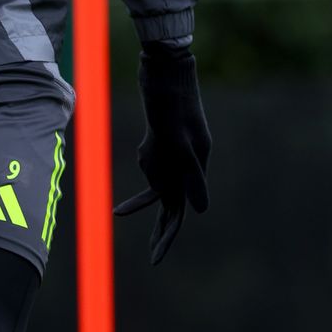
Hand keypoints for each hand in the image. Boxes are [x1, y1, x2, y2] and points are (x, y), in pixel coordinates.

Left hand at [114, 43, 209, 264]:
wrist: (164, 72)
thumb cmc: (172, 104)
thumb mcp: (180, 142)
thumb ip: (190, 177)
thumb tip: (200, 212)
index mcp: (195, 169)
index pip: (181, 212)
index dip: (168, 236)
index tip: (156, 258)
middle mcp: (186, 167)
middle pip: (174, 209)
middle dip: (162, 233)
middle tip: (154, 259)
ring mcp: (173, 159)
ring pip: (159, 190)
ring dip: (146, 200)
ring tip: (132, 197)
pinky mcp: (160, 149)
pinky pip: (150, 171)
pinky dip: (142, 175)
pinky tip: (133, 176)